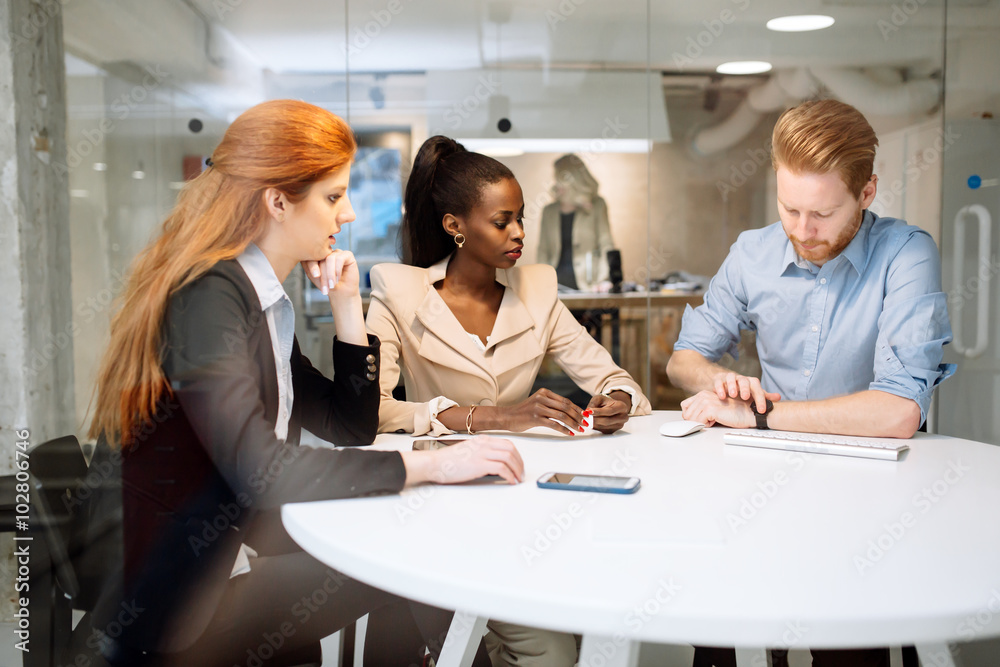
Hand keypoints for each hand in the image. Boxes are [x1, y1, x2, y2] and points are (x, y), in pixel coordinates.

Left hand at [301, 249, 359, 298]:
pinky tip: (338, 278)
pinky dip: (338, 270)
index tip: (315, 276)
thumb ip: (309, 266)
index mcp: (318, 255)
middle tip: (325, 286)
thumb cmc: (327, 285)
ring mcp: (337, 253)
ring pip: (330, 258)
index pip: (311, 255)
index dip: (312, 265)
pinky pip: (340, 259)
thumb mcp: (314, 277)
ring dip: (330, 274)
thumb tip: (304, 259)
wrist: (341, 293)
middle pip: (321, 257)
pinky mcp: (348, 255)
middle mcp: (327, 252)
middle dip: (322, 273)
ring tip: (332, 285)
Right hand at [405, 435, 523, 485]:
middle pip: (511, 449)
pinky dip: (509, 475)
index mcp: (482, 440)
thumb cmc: (447, 461)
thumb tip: (495, 464)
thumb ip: (482, 453)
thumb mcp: (468, 451)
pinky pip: (501, 468)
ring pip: (509, 457)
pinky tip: (510, 481)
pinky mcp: (479, 464)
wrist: (434, 463)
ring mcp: (481, 453)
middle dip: (520, 462)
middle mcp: (484, 444)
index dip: (517, 455)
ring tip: (518, 478)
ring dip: (517, 469)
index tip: (519, 465)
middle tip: (521, 473)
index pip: (507, 444)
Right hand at [501, 388, 584, 434]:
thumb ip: (551, 404)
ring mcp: (539, 408)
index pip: (565, 401)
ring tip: (579, 429)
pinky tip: (569, 433)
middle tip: (585, 424)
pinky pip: (554, 424)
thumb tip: (569, 411)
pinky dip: (564, 429)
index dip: (577, 409)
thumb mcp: (538, 403)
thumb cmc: (523, 412)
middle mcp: (542, 398)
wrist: (507, 417)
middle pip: (566, 407)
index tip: (584, 416)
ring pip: (562, 416)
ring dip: (573, 424)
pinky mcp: (536, 418)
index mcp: (544, 392)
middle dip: (578, 416)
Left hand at [585, 393, 629, 433]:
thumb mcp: (599, 398)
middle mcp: (623, 417)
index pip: (610, 411)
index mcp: (622, 407)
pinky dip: (595, 427)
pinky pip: (602, 430)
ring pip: (603, 427)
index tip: (589, 411)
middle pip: (607, 421)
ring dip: (593, 423)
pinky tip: (590, 422)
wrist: (611, 408)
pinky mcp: (613, 431)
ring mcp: (619, 425)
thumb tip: (587, 412)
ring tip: (586, 418)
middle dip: (594, 419)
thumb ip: (593, 404)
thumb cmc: (605, 402)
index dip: (599, 412)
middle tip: (584, 417)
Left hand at [681, 390, 759, 427]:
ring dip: (703, 423)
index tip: (700, 419)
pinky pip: (699, 422)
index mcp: (703, 394)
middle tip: (710, 421)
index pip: (684, 406)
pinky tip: (717, 420)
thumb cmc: (734, 413)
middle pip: (686, 414)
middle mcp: (703, 395)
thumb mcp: (714, 410)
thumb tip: (688, 419)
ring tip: (715, 420)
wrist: (749, 413)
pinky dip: (707, 425)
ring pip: (692, 419)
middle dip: (696, 421)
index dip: (690, 416)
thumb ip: (701, 411)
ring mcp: (706, 401)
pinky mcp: (711, 408)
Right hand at [710, 371, 780, 413]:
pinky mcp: (718, 380)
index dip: (760, 399)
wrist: (725, 381)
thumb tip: (778, 397)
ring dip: (732, 386)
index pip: (757, 388)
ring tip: (732, 395)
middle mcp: (740, 379)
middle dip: (745, 389)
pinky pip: (718, 382)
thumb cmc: (741, 390)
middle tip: (745, 397)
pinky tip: (721, 396)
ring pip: (731, 378)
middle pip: (744, 380)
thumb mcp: (753, 393)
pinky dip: (720, 388)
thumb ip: (764, 396)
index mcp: (750, 382)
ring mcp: (729, 378)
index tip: (761, 410)